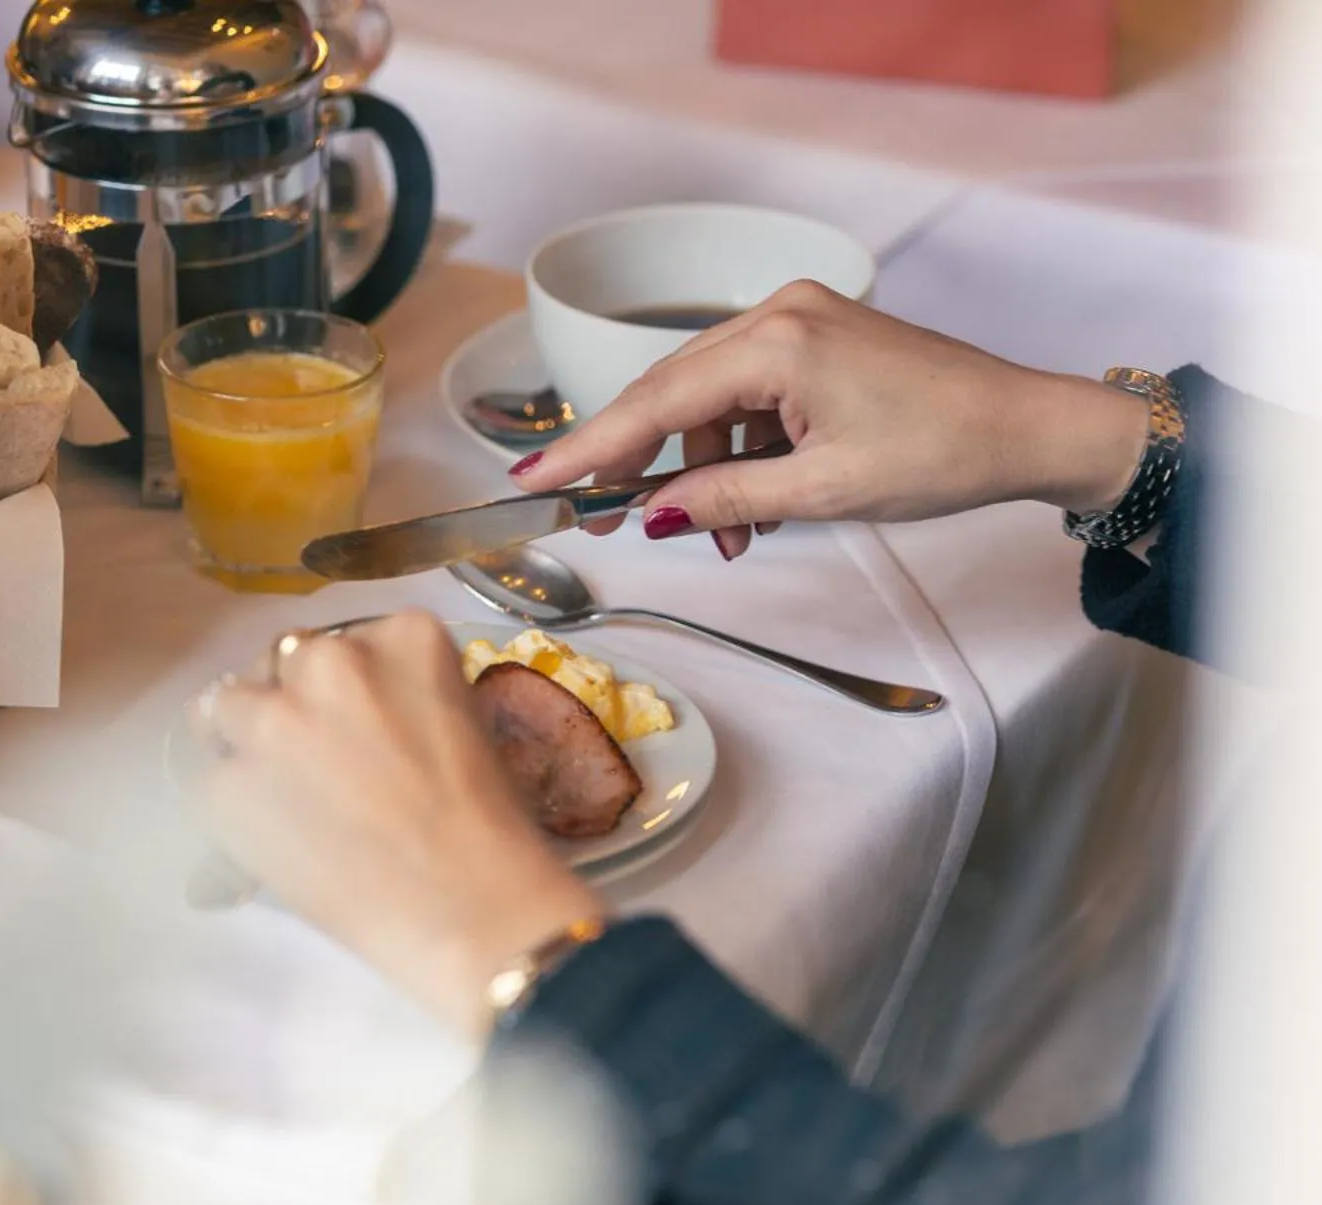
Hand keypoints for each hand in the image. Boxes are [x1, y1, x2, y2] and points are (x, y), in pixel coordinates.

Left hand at [186, 612, 601, 1038]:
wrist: (470, 910)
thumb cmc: (493, 831)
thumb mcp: (463, 724)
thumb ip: (403, 695)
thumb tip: (356, 718)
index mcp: (401, 637)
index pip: (346, 642)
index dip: (345, 690)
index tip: (360, 728)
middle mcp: (328, 659)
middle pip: (282, 662)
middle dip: (293, 704)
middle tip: (321, 764)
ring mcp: (270, 720)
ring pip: (227, 709)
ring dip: (247, 743)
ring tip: (285, 798)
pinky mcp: (228, 785)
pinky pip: (211, 783)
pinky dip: (235, 809)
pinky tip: (277, 842)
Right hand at [513, 281, 1148, 558]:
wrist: (1022, 429)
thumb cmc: (940, 452)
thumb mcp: (822, 493)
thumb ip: (726, 498)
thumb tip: (655, 513)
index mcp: (776, 342)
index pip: (655, 401)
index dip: (590, 446)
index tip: (534, 477)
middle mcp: (779, 314)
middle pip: (671, 392)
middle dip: (635, 461)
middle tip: (595, 515)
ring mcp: (799, 321)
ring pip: (709, 400)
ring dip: (701, 471)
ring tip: (723, 537)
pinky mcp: (817, 341)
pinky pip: (747, 397)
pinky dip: (737, 452)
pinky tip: (749, 505)